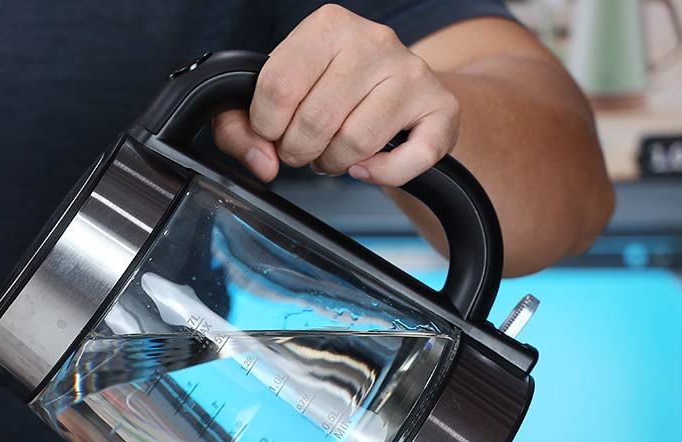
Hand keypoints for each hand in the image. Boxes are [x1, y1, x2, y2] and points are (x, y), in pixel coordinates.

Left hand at [213, 4, 460, 185]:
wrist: (399, 92)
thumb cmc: (330, 92)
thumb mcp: (277, 97)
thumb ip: (239, 127)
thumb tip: (259, 162)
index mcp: (327, 27)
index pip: (277, 88)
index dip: (266, 127)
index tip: (274, 130)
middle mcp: (373, 40)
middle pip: (314, 121)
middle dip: (298, 151)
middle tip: (305, 147)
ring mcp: (411, 72)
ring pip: (355, 143)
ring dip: (335, 163)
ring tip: (334, 151)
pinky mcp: (441, 107)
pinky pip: (409, 159)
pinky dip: (383, 175)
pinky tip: (369, 166)